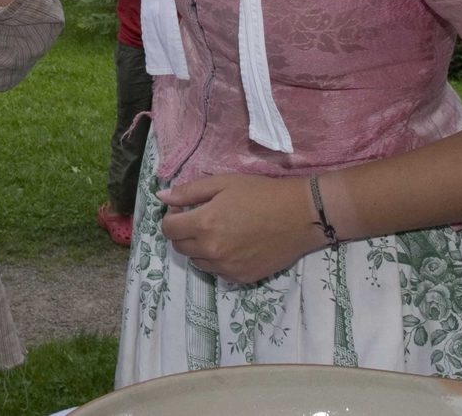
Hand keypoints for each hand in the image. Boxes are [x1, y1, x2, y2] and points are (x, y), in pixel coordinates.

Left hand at [159, 174, 324, 283]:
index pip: (168, 229)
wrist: (299, 216)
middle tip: (200, 218)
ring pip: (197, 261)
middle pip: (179, 247)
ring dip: (199, 247)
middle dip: (183, 232)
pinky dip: (218, 259)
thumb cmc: (260, 193)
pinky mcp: (241, 278)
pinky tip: (233, 244)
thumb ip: (189, 192)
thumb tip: (162, 197)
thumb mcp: (223, 183)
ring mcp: (226, 268)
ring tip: (219, 231)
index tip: (183, 209)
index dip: (172, 217)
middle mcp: (212, 250)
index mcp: (204, 224)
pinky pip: (217, 271)